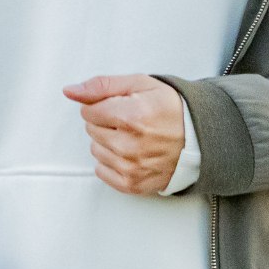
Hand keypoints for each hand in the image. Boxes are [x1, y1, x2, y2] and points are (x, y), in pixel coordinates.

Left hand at [64, 73, 185, 194]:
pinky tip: (130, 153)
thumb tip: (70, 90)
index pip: (88, 110)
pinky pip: (102, 171)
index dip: (102, 105)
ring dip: (108, 142)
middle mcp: (130, 144)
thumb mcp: (139, 84)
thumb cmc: (170, 108)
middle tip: (130, 120)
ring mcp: (131, 167)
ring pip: (95, 150)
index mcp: (131, 116)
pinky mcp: (132, 184)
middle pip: (91, 130)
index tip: (120, 106)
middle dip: (105, 122)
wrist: (198, 139)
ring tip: (132, 136)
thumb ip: (101, 86)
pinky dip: (111, 162)